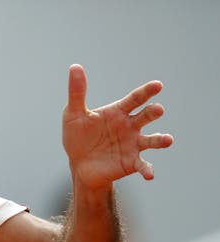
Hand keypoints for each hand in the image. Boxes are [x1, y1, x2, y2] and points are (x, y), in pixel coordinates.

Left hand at [63, 64, 173, 188]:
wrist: (79, 163)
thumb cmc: (78, 136)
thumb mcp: (73, 114)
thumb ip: (77, 92)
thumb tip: (75, 67)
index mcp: (118, 112)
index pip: (135, 99)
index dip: (146, 92)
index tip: (158, 85)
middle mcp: (130, 126)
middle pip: (146, 116)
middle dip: (153, 112)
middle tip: (157, 109)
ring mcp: (133, 145)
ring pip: (152, 140)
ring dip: (161, 140)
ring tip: (167, 140)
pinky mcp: (131, 162)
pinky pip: (143, 165)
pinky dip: (147, 169)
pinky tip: (150, 174)